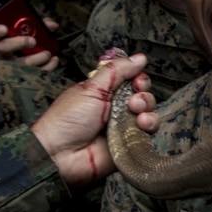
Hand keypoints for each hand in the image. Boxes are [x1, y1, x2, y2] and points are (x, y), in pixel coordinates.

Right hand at [0, 17, 59, 70]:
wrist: (40, 58)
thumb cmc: (32, 41)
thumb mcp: (34, 29)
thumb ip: (40, 25)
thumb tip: (52, 25)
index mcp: (4, 39)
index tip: (4, 28)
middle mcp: (6, 53)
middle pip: (4, 48)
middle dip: (19, 43)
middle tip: (32, 41)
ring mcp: (14, 66)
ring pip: (22, 63)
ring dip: (37, 57)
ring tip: (47, 53)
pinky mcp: (26, 75)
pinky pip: (36, 73)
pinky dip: (48, 66)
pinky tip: (54, 60)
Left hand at [31, 54, 158, 186]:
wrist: (61, 154)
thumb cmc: (69, 120)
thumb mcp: (92, 88)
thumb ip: (117, 71)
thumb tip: (140, 57)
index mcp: (106, 92)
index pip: (132, 80)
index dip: (138, 79)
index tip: (136, 81)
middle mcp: (117, 109)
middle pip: (144, 95)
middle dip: (143, 94)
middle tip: (132, 101)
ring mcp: (124, 127)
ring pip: (150, 113)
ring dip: (147, 109)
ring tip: (136, 113)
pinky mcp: (130, 144)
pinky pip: (149, 134)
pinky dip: (149, 126)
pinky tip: (141, 125)